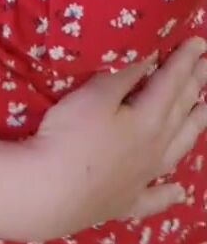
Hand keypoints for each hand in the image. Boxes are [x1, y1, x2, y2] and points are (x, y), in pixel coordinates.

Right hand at [30, 36, 206, 239]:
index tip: (200, 42)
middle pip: (179, 112)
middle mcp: (155, 148)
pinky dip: (169, 193)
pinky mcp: (127, 201)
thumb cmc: (72, 137)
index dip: (184, 60)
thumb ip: (125, 75)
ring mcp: (143, 178)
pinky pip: (155, 197)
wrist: (52, 193)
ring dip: (193, 128)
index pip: (171, 82)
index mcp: (149, 119)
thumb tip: (151, 56)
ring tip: (206, 111)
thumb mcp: (96, 95)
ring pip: (177, 150)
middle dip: (194, 85)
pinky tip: (179, 192)